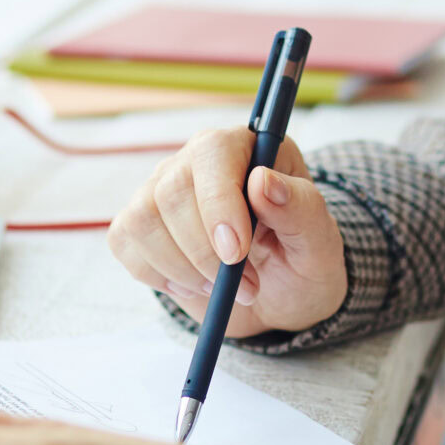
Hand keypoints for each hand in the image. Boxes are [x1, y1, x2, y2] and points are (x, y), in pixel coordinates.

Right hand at [108, 128, 346, 337]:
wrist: (278, 298)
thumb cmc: (301, 261)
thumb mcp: (319, 242)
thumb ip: (301, 208)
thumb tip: (264, 181)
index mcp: (247, 147)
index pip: (213, 153)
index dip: (218, 203)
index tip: (238, 252)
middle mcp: (197, 160)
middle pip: (171, 192)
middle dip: (205, 252)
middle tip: (246, 287)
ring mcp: (161, 189)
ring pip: (143, 219)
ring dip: (183, 268)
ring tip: (222, 288)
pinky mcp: (138, 223)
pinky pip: (125, 242)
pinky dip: (158, 275)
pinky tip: (193, 284)